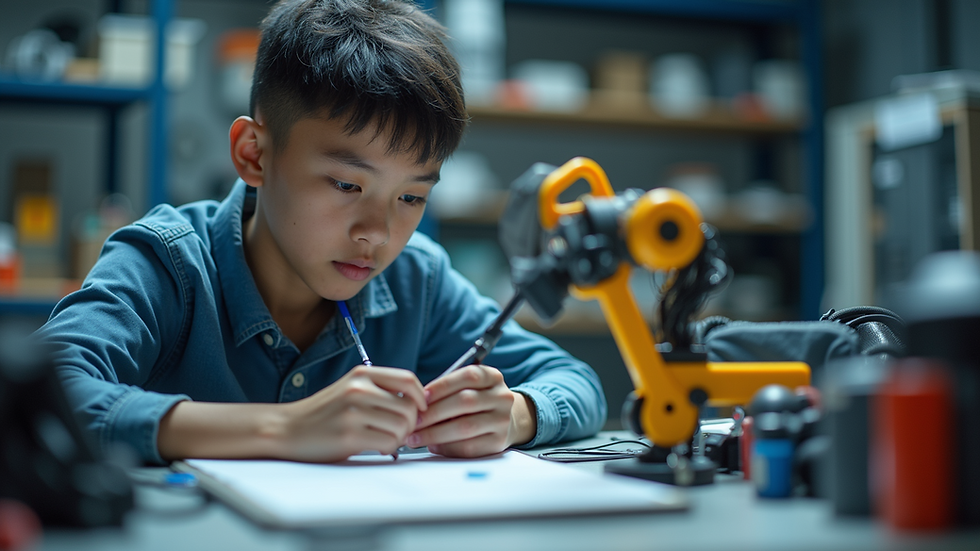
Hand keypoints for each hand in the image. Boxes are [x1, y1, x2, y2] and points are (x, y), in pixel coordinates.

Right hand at [279, 365, 425, 461]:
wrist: (286, 429)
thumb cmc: (324, 413)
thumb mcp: (351, 389)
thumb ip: (380, 390)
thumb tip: (419, 403)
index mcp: (362, 374)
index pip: (407, 379)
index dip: (421, 396)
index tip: (420, 409)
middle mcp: (358, 389)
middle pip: (409, 406)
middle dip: (411, 423)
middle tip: (400, 431)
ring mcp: (353, 412)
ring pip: (401, 426)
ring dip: (400, 437)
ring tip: (386, 439)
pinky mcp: (349, 436)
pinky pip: (388, 443)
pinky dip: (389, 448)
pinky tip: (377, 447)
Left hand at [409, 364, 536, 457]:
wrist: (508, 420)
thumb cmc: (478, 402)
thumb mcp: (470, 388)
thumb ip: (448, 391)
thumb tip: (416, 403)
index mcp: (493, 377)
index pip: (468, 376)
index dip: (441, 386)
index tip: (420, 397)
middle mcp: (502, 397)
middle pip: (465, 402)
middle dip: (433, 412)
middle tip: (413, 421)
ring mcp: (503, 420)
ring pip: (465, 427)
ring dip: (435, 433)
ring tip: (416, 437)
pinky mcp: (498, 443)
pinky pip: (469, 447)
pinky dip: (447, 447)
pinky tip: (433, 446)